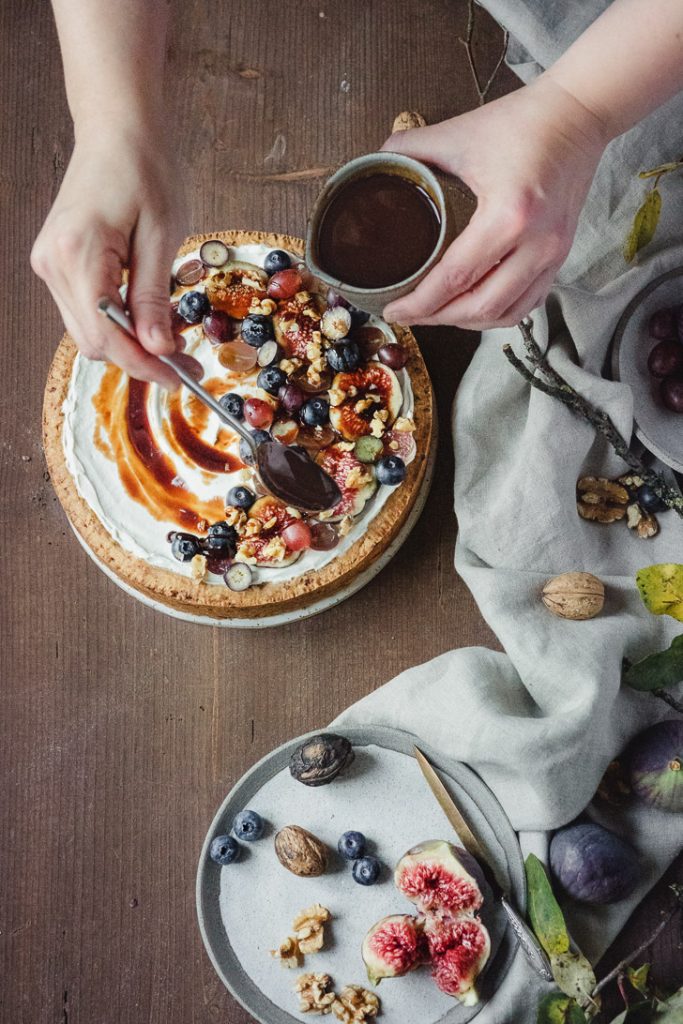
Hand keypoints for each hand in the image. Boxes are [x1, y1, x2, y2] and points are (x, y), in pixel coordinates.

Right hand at [31, 123, 184, 386]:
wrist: (117, 131)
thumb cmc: (144, 170)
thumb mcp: (162, 235)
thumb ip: (155, 297)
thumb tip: (159, 349)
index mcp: (77, 254)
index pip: (107, 334)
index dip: (144, 364)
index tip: (180, 379)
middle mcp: (53, 264)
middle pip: (94, 341)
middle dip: (140, 358)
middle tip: (186, 363)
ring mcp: (51, 265)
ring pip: (88, 332)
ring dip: (129, 344)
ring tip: (173, 341)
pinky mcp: (58, 264)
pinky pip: (87, 312)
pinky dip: (117, 324)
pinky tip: (148, 319)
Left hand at [381, 77, 607, 328]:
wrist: (580, 114)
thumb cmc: (521, 122)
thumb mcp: (459, 133)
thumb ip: (411, 150)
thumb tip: (375, 164)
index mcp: (508, 215)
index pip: (456, 278)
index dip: (420, 303)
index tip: (394, 310)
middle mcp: (537, 243)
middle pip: (480, 308)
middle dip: (438, 319)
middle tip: (409, 314)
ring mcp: (554, 254)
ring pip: (505, 313)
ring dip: (467, 322)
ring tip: (436, 314)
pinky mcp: (561, 256)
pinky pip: (528, 304)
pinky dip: (497, 314)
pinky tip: (472, 308)